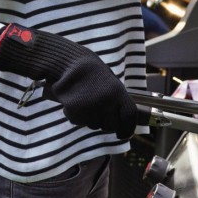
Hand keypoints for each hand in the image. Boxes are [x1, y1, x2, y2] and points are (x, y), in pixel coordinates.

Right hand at [0, 24, 138, 138]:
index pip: (129, 116)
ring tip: (86, 102)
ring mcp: (91, 107)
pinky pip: (79, 122)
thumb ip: (117, 100)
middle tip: (99, 114)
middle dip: (106, 124)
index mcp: (118, 92)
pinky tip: (75, 102)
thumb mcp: (111, 82)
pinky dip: (77, 116)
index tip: (122, 134)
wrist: (68, 63)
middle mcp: (107, 101)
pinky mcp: (75, 111)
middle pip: (111, 126)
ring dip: (91, 119)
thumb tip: (121, 119)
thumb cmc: (91, 72)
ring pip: (94, 126)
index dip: (127, 129)